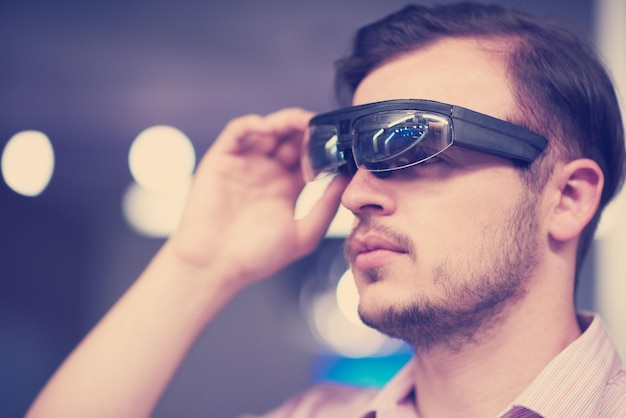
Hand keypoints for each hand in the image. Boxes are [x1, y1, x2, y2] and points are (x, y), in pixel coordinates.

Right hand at [169, 107, 348, 287]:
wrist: (215, 266)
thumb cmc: (255, 257)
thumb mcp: (304, 234)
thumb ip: (326, 206)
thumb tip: (346, 179)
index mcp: (286, 187)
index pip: (309, 156)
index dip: (324, 147)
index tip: (340, 144)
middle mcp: (266, 172)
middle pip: (291, 137)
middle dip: (308, 129)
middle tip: (323, 128)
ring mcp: (244, 164)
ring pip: (269, 129)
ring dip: (286, 121)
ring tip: (302, 123)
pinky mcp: (222, 160)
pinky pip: (237, 131)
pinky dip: (253, 123)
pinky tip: (268, 129)